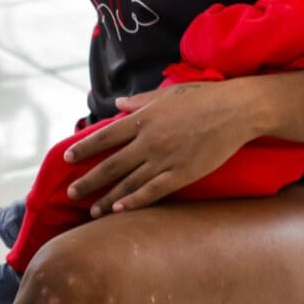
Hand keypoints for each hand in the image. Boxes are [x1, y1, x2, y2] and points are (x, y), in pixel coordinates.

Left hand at [61, 81, 255, 215]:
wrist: (235, 111)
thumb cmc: (202, 97)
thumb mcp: (167, 93)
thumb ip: (140, 101)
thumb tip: (118, 105)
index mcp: (144, 119)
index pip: (106, 137)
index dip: (85, 149)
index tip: (69, 158)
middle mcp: (149, 141)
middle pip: (111, 165)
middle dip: (89, 181)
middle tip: (72, 193)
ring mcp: (165, 160)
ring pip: (129, 184)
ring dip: (108, 199)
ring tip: (92, 210)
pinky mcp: (182, 174)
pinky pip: (153, 192)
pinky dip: (134, 202)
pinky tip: (119, 210)